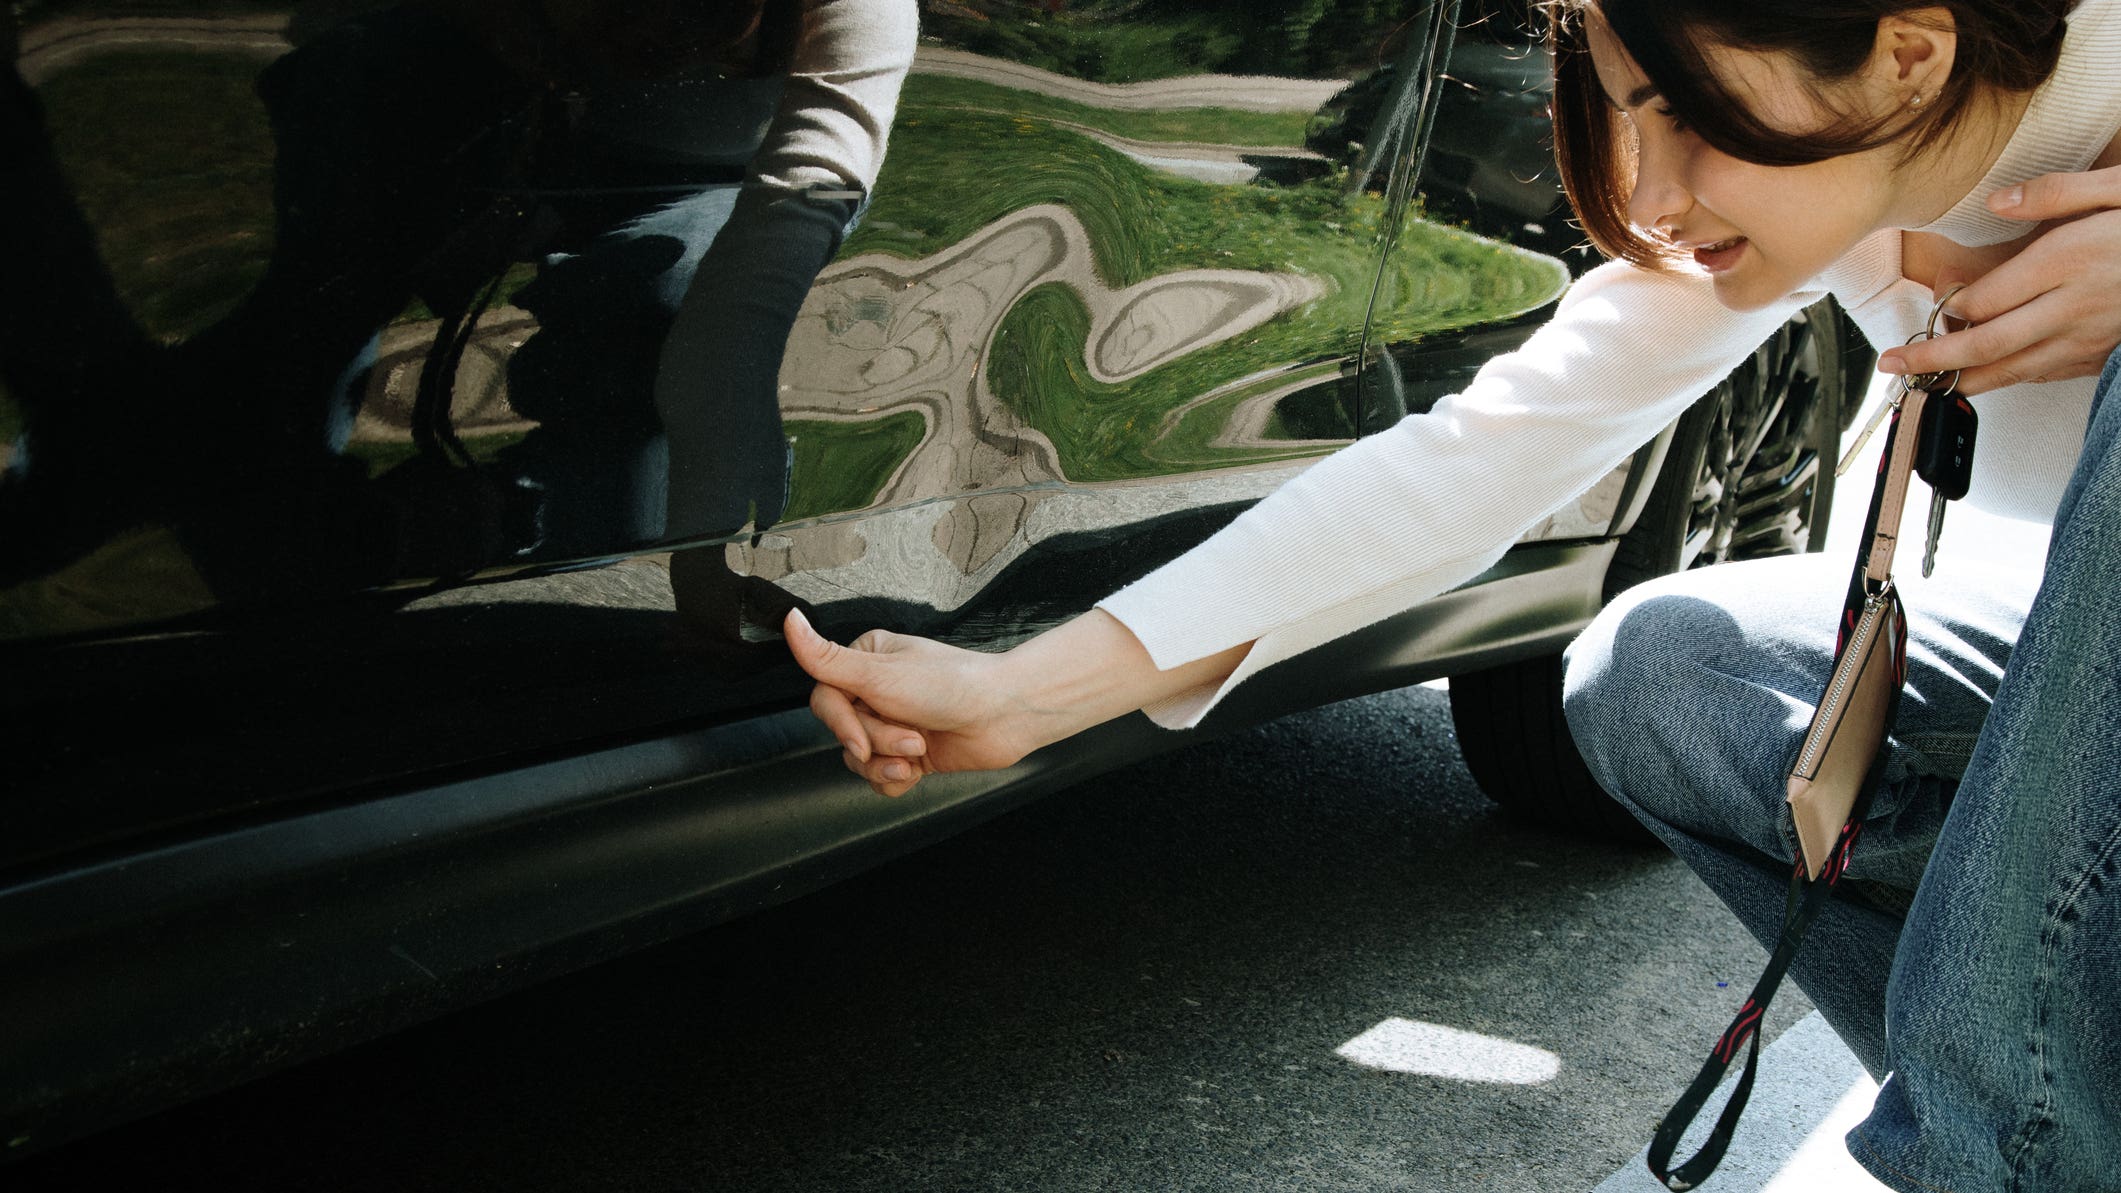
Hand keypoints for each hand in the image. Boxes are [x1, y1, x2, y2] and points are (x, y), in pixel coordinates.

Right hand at [784, 609, 1040, 796]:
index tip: (859, 739)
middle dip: (878, 743)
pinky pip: (880, 778)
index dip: (841, 725)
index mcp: (866, 662)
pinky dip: (897, 780)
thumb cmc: (953, 684)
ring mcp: (894, 724)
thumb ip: (827, 657)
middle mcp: (877, 692)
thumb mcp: (880, 673)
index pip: (824, 700)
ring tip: (918, 751)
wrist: (1006, 715)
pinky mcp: (909, 754)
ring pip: (859, 760)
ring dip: (888, 764)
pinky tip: (919, 769)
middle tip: (912, 737)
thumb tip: (789, 621)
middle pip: (844, 733)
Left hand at [1879, 165, 2120, 392]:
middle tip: (1893, 367)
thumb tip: (1999, 201)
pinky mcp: (2102, 353)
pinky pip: (2045, 373)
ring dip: (1964, 381)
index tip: (1929, 298)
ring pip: (2014, 371)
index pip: (1987, 298)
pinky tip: (1983, 378)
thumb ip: (2056, 192)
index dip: (1948, 306)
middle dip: (1933, 360)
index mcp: (2071, 260)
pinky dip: (2009, 378)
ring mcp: (2089, 336)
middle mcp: (2074, 305)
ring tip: (1922, 385)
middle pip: (1988, 344)